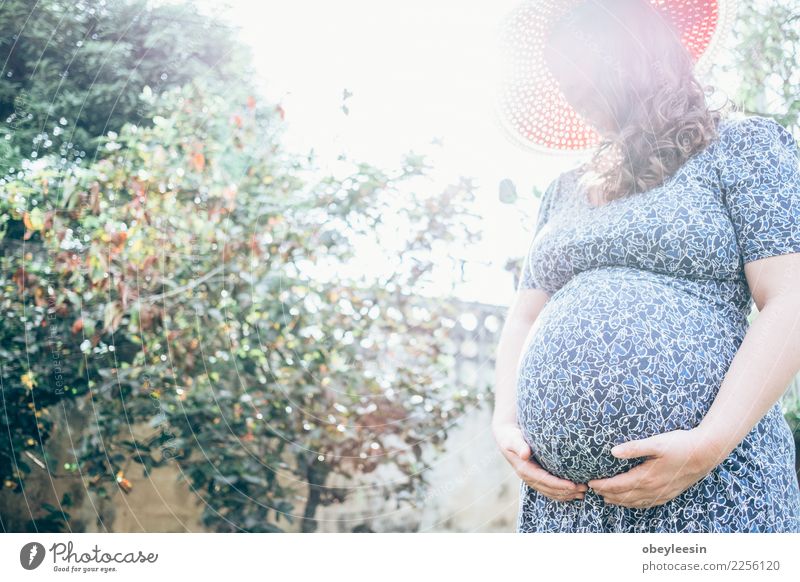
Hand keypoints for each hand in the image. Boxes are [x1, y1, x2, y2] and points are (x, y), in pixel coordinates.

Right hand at [493, 421, 587, 502]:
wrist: (505, 437)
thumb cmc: (511, 436)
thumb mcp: (513, 439)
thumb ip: (519, 445)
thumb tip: (524, 454)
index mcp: (524, 470)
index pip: (544, 480)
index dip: (559, 484)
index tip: (573, 485)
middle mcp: (528, 477)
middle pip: (549, 489)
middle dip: (567, 491)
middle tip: (584, 489)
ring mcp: (532, 479)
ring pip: (550, 492)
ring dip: (566, 494)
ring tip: (582, 493)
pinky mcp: (536, 477)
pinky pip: (549, 489)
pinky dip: (561, 493)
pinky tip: (573, 492)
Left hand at [587, 428, 716, 508]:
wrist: (707, 452)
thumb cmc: (681, 444)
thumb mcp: (656, 442)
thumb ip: (633, 447)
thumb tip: (612, 451)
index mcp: (647, 477)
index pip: (618, 485)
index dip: (602, 485)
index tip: (590, 483)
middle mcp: (653, 489)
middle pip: (624, 496)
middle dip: (607, 494)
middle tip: (593, 491)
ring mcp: (662, 493)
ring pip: (635, 502)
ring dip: (619, 501)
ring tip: (606, 498)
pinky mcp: (670, 493)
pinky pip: (648, 503)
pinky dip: (635, 504)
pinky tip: (632, 501)